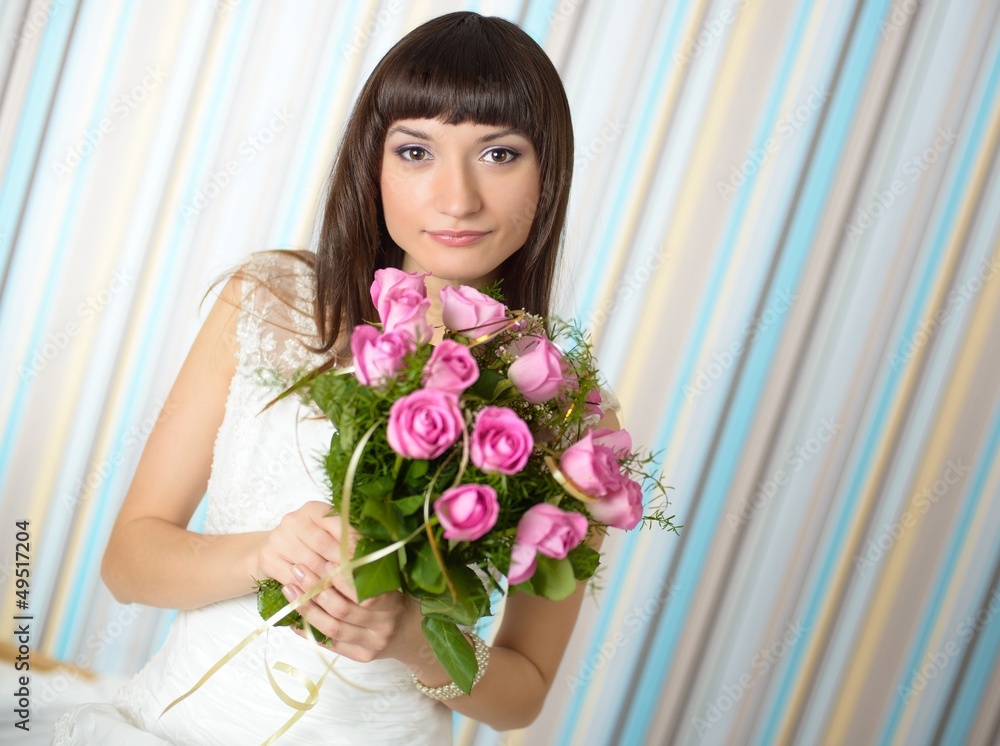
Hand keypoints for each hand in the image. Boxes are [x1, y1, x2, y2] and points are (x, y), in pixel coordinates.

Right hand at [256, 501, 358, 588]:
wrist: (275, 549)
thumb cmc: (310, 542)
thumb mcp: (329, 534)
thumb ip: (346, 539)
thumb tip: (372, 554)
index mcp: (313, 509)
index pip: (337, 525)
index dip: (353, 544)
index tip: (368, 560)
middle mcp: (293, 520)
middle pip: (323, 545)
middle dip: (343, 564)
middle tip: (360, 580)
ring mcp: (278, 539)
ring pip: (310, 564)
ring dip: (329, 580)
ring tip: (347, 591)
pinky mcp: (268, 559)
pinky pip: (294, 579)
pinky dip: (310, 589)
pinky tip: (323, 596)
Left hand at [285, 562, 427, 664]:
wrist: (411, 633)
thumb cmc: (399, 600)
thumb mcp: (393, 583)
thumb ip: (368, 573)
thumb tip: (332, 552)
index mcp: (394, 605)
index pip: (365, 595)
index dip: (342, 579)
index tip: (324, 560)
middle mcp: (383, 628)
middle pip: (343, 611)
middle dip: (316, 589)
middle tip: (298, 569)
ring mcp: (371, 645)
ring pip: (332, 628)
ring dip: (307, 608)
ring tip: (289, 589)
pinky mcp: (360, 657)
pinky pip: (328, 644)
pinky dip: (307, 629)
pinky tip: (292, 616)